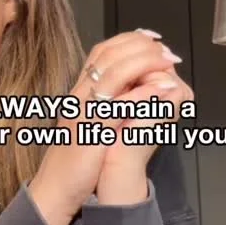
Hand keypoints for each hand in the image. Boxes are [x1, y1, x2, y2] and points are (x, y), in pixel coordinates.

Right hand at [28, 29, 179, 224]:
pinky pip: (118, 105)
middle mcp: (79, 94)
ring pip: (114, 73)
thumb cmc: (77, 156)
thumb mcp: (93, 123)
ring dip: (145, 63)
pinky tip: (162, 90)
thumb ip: (110, 103)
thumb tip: (134, 87)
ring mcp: (84, 110)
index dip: (130, 40)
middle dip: (142, 48)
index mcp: (79, 91)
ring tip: (168, 62)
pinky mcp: (92, 130)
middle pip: (110, 54)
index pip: (103, 50)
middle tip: (167, 51)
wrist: (57, 185)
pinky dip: (142, 94)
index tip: (153, 39)